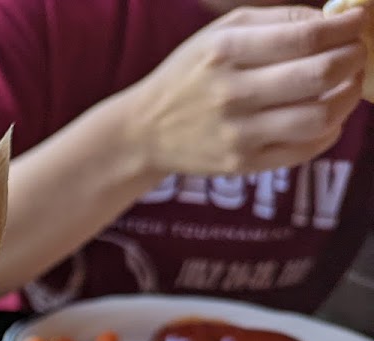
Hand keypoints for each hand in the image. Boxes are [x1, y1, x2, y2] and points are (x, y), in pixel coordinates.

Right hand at [126, 4, 367, 175]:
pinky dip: (330, 130)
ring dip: (348, 97)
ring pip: (320, 116)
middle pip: (320, 74)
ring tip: (346, 85)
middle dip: (353, 58)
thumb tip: (335, 19)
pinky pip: (305, 149)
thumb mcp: (221, 33)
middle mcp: (232, 93)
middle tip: (355, 52)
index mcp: (225, 52)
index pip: (306, 36)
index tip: (357, 22)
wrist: (145, 131)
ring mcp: (238, 133)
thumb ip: (276, 20)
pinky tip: (326, 115)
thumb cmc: (191, 75)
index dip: (346, 27)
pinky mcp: (243, 163)